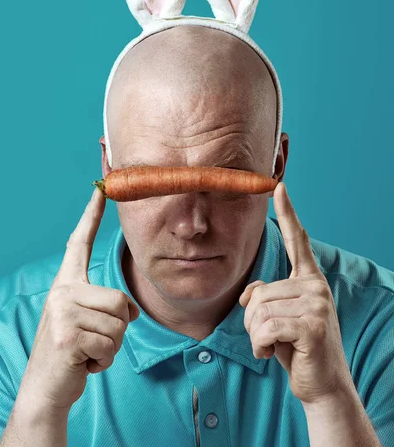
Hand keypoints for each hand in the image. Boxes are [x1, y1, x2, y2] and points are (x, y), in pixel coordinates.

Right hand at [18, 187, 139, 411]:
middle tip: (92, 343)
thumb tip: (132, 311)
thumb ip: (103, 306)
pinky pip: (111, 346)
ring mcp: (62, 313)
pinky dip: (104, 362)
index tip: (101, 190)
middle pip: (120, 300)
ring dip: (111, 347)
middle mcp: (61, 292)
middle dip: (117, 329)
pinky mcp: (68, 337)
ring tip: (87, 353)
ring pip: (119, 325)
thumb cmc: (71, 353)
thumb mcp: (84, 321)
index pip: (80, 242)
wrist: (45, 390)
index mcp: (65, 284)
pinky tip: (83, 364)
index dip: (91, 215)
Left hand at [239, 182, 352, 404]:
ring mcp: (316, 303)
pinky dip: (260, 346)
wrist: (321, 385)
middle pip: (258, 292)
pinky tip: (274, 354)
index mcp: (309, 280)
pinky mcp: (311, 324)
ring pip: (258, 311)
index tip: (278, 187)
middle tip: (271, 337)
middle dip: (253, 321)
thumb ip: (265, 297)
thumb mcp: (277, 317)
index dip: (287, 213)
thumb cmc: (296, 348)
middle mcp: (315, 286)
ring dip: (256, 335)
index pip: (296, 241)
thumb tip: (250, 295)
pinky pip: (264, 328)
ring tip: (275, 345)